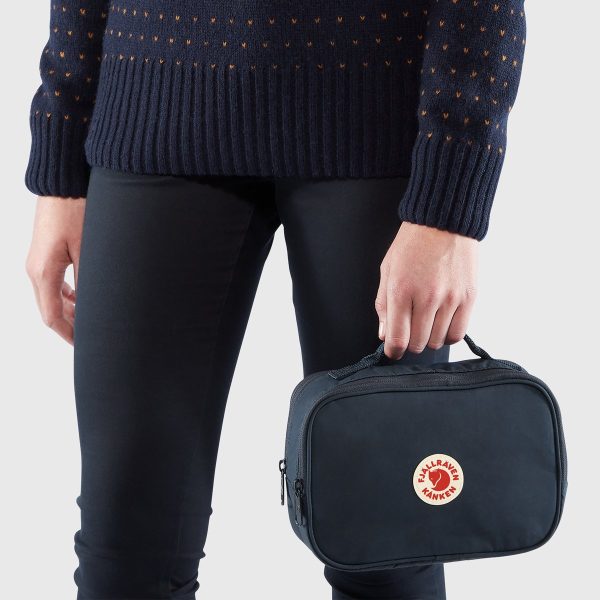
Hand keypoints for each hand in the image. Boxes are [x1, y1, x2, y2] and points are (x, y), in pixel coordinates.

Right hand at [25, 195, 85, 345]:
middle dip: (71, 325)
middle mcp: (35, 270)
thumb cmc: (75, 211)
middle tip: (94, 335)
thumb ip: (89, 281)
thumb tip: (97, 308)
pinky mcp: (45, 253)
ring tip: (92, 319)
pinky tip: (83, 297)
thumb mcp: (87, 250)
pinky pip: (53, 282)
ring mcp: (38, 261)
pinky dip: (67, 295)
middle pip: (50, 309)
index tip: (85, 345)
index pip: (52, 317)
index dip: (69, 334)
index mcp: (43, 273)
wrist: (62, 183)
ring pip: (51, 297)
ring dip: (70, 310)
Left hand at [375, 221, 477, 358]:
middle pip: (417, 343)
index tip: (393, 351)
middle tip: (409, 330)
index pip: (397, 338)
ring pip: (437, 341)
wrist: (443, 222)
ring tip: (426, 321)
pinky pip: (458, 333)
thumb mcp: (387, 270)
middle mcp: (426, 298)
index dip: (393, 351)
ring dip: (429, 337)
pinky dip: (448, 334)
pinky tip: (442, 323)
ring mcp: (450, 299)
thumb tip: (384, 335)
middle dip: (410, 342)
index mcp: (400, 291)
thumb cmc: (412, 244)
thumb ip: (383, 305)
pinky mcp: (469, 298)